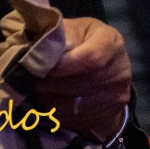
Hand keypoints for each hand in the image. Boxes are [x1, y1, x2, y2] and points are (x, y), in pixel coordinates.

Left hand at [29, 16, 131, 139]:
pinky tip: (47, 102)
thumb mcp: (73, 29)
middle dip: (50, 83)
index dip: (62, 66)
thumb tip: (37, 50)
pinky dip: (57, 112)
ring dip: (50, 99)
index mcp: (111, 42)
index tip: (39, 67)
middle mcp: (120, 70)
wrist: (107, 64)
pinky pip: (77, 119)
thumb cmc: (83, 41)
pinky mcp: (110, 114)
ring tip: (35, 91)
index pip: (90, 58)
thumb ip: (59, 36)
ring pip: (75, 104)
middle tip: (28, 81)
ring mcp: (117, 95)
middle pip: (80, 83)